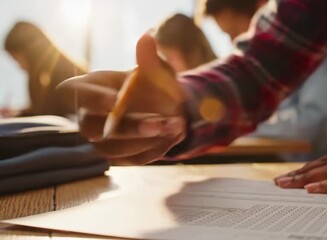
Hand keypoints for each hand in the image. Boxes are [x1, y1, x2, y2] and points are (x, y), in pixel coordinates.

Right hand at [57, 34, 185, 164]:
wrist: (162, 106)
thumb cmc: (149, 83)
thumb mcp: (153, 69)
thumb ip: (149, 57)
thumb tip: (148, 37)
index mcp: (84, 89)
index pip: (76, 95)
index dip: (93, 99)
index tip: (116, 99)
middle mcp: (86, 118)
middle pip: (93, 129)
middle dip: (130, 127)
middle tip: (161, 123)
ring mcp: (99, 142)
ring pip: (114, 150)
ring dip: (147, 141)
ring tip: (177, 127)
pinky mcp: (118, 159)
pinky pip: (132, 161)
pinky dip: (156, 150)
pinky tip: (175, 137)